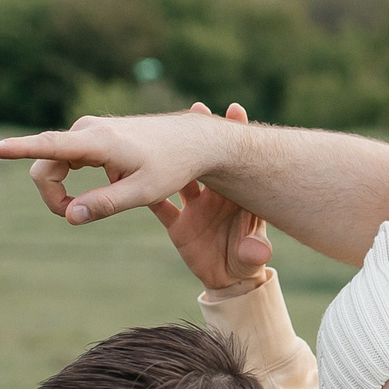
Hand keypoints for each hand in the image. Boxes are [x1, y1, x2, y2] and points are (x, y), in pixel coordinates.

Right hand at [0, 102, 241, 226]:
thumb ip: (106, 205)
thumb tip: (70, 216)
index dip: (18, 149)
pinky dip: (72, 180)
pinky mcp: (92, 136)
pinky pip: (66, 160)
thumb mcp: (144, 192)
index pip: (50, 146)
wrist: (193, 140)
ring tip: (89, 206)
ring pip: (53, 163)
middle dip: (51, 195)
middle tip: (75, 216)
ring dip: (61, 189)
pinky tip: (107, 184)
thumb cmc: (174, 166)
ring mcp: (88, 130)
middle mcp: (86, 130)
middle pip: (44, 166)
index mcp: (98, 142)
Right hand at [153, 104, 272, 293]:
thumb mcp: (248, 260)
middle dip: (203, 135)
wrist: (227, 281)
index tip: (235, 109)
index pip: (236, 163)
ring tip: (162, 131)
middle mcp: (214, 197)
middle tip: (197, 107)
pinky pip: (159, 205)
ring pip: (181, 176)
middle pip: (207, 161)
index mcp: (236, 198)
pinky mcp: (177, 225)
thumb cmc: (244, 266)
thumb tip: (260, 253)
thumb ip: (253, 254)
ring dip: (173, 157)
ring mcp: (194, 209)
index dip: (237, 137)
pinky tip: (128, 173)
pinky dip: (147, 192)